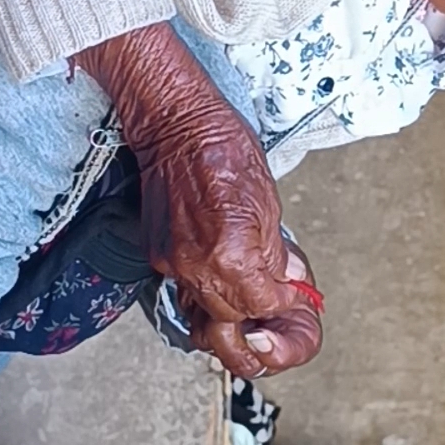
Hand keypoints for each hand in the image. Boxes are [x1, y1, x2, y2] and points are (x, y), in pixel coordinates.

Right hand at [142, 141, 322, 376]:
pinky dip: (202, 284)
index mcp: (231, 255)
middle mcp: (196, 266)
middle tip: (269, 303)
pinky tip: (217, 271)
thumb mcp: (268, 201)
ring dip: (224, 307)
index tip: (288, 294)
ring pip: (200, 307)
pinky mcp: (156, 252)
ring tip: (244, 296)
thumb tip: (285, 276)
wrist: (175, 126)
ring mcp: (172, 261)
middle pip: (228, 317)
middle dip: (252, 313)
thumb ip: (274, 249)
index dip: (280, 302)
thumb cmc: (222, 148)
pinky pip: (182, 284)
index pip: (261, 304)